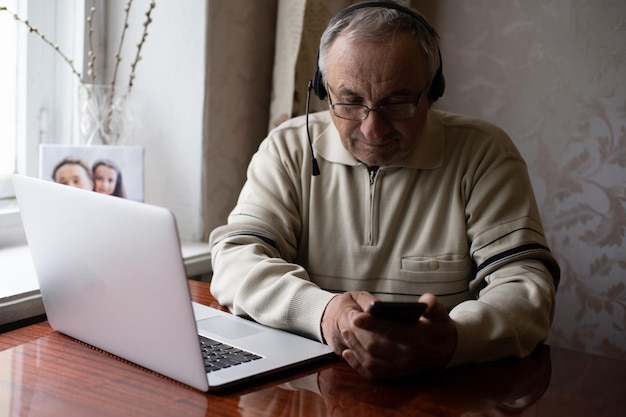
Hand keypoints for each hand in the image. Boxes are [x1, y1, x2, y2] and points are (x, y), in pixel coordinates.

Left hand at [324, 292, 456, 379]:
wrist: (447, 351)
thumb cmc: (439, 326)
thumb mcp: (440, 314)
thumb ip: (433, 306)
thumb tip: (426, 301)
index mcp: (418, 337)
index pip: (392, 330)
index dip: (373, 324)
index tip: (357, 316)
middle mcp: (408, 355)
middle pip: (376, 346)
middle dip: (358, 334)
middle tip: (346, 321)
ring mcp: (401, 367)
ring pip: (371, 361)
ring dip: (355, 347)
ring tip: (345, 332)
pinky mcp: (396, 374)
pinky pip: (373, 373)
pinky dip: (357, 365)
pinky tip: (347, 352)